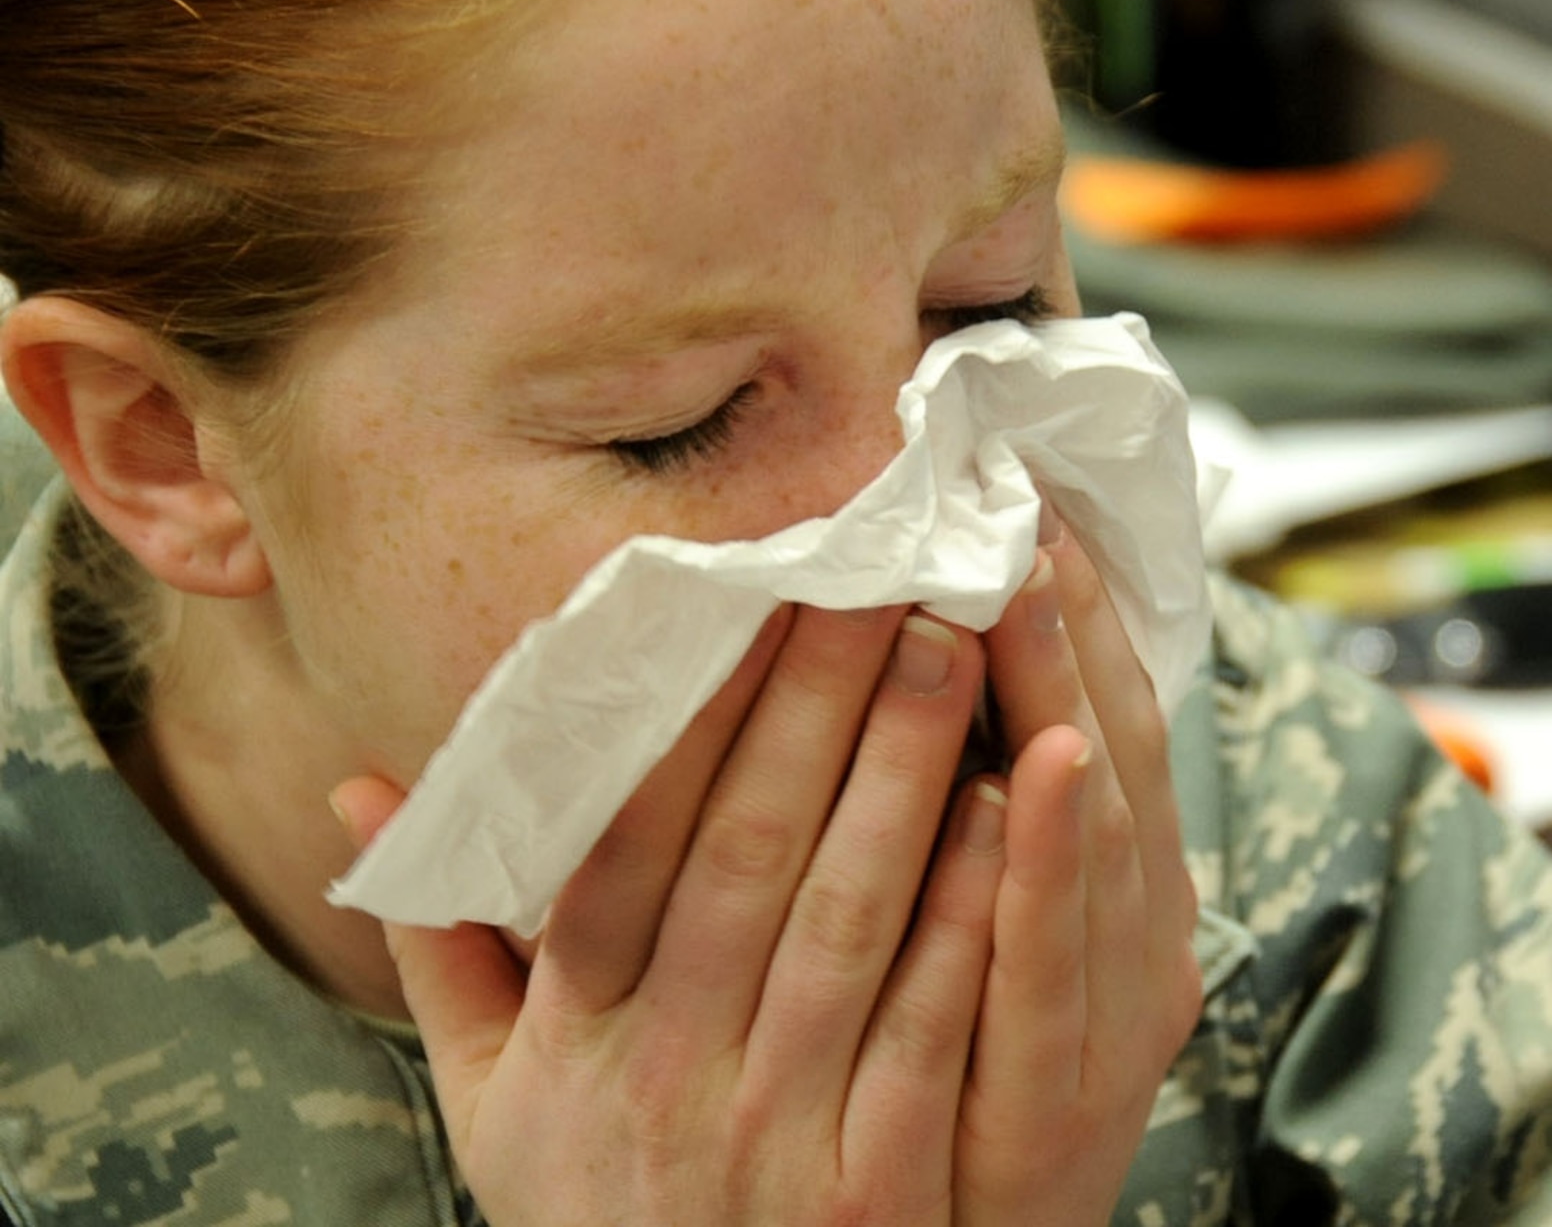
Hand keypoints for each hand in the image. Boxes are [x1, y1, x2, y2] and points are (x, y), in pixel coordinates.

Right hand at [334, 603, 1047, 1225]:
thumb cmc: (600, 1217)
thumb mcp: (492, 1107)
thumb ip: (440, 953)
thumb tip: (358, 791)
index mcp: (576, 1036)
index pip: (626, 844)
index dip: (690, 716)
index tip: (748, 600)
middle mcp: (666, 1072)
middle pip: (745, 852)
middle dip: (818, 702)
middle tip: (881, 574)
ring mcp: (774, 1134)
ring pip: (845, 919)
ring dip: (903, 773)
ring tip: (955, 648)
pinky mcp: (877, 1191)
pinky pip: (930, 1029)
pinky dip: (968, 915)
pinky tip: (1008, 810)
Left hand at [957, 516, 1206, 1225]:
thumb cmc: (973, 1079)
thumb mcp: (1012, 942)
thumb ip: (997, 818)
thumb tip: (952, 671)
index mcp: (1126, 895)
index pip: (1108, 725)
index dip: (1082, 616)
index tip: (1032, 502)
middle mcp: (1141, 942)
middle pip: (1114, 755)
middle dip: (1072, 626)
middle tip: (1025, 502)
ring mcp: (1115, 1019)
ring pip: (1103, 836)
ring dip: (1071, 701)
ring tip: (1034, 584)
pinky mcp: (1070, 1099)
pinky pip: (1057, 966)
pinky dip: (1053, 863)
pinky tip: (1038, 767)